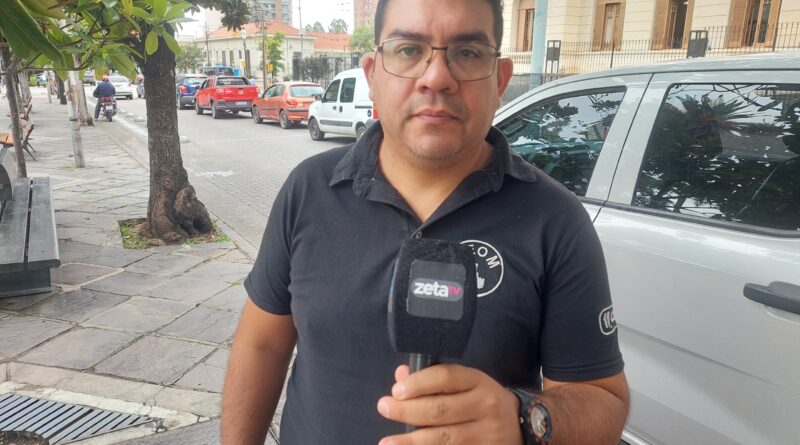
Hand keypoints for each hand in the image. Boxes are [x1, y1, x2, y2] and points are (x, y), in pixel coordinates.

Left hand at [376, 364, 522, 444]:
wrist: (525, 427)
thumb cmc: (483, 402)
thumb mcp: (467, 384)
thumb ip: (433, 379)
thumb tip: (400, 376)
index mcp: (479, 382)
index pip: (445, 377)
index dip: (418, 383)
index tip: (396, 390)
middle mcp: (486, 406)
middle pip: (440, 409)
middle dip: (406, 410)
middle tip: (383, 408)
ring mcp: (487, 435)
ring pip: (443, 438)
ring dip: (411, 441)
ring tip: (387, 442)